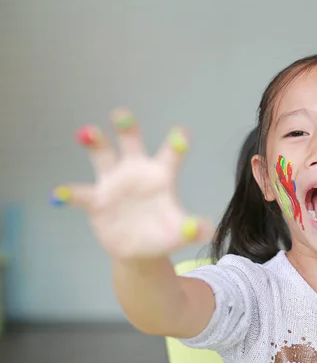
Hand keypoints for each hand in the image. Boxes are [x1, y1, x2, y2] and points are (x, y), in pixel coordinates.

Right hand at [50, 108, 211, 259]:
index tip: (181, 131)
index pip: (171, 154)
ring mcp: (113, 183)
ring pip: (103, 156)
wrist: (140, 248)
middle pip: (131, 142)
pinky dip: (69, 194)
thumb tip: (209, 231)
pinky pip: (81, 194)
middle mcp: (136, 171)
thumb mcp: (180, 232)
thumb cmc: (164, 232)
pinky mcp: (96, 201)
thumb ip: (193, 229)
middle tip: (121, 113)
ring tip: (87, 132)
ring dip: (95, 143)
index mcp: (161, 174)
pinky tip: (59, 194)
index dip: (177, 143)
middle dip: (126, 127)